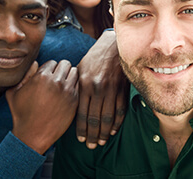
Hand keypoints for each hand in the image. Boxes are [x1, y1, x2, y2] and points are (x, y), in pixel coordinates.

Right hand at [6, 60, 78, 154]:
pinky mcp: (75, 100)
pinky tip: (68, 94)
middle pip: (65, 64)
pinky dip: (75, 87)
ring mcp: (67, 91)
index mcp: (41, 77)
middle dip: (61, 70)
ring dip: (69, 77)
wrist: (32, 135)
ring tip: (63, 86)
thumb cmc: (21, 114)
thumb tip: (35, 63)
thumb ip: (25, 75)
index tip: (47, 78)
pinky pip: (80, 85)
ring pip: (75, 73)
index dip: (49, 70)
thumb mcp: (14, 92)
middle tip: (57, 80)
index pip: (52, 63)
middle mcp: (56, 82)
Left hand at [77, 30, 127, 148]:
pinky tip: (113, 130)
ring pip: (108, 117)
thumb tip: (70, 101)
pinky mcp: (122, 88)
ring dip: (104, 132)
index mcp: (85, 84)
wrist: (114, 45)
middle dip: (92, 135)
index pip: (81, 112)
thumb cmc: (95, 57)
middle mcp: (97, 88)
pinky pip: (120, 110)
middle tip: (91, 146)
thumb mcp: (81, 68)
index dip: (81, 129)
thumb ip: (77, 85)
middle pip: (94, 118)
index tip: (80, 139)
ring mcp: (111, 89)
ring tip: (101, 141)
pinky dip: (117, 122)